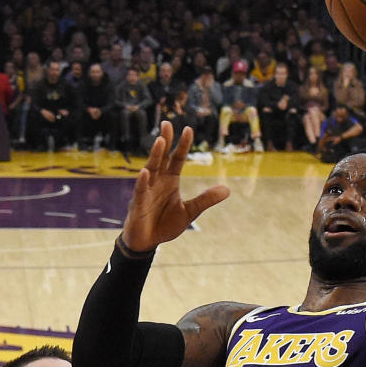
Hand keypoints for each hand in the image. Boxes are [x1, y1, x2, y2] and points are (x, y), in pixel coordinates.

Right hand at [122, 121, 228, 250]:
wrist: (148, 242)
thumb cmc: (165, 224)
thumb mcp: (190, 212)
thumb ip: (205, 200)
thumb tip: (227, 190)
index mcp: (170, 180)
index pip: (177, 159)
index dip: (183, 145)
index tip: (189, 129)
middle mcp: (158, 181)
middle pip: (161, 157)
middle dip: (165, 141)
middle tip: (167, 124)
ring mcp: (146, 191)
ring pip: (151, 169)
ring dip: (155, 155)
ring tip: (159, 140)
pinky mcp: (138, 204)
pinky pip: (140, 191)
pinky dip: (143, 182)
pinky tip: (146, 172)